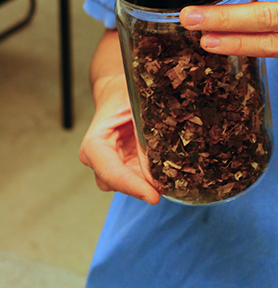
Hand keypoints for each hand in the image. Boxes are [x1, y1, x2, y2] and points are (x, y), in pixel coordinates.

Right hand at [79, 76, 160, 203]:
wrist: (117, 92)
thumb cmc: (122, 93)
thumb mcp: (135, 107)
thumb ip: (144, 133)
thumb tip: (157, 163)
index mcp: (94, 144)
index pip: (111, 172)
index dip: (133, 186)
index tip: (154, 196)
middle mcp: (98, 160)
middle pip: (120, 184)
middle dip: (144, 188)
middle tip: (170, 187)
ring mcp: (112, 165)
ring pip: (131, 184)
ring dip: (150, 183)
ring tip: (172, 179)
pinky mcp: (125, 166)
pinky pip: (139, 178)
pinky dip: (153, 177)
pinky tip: (168, 173)